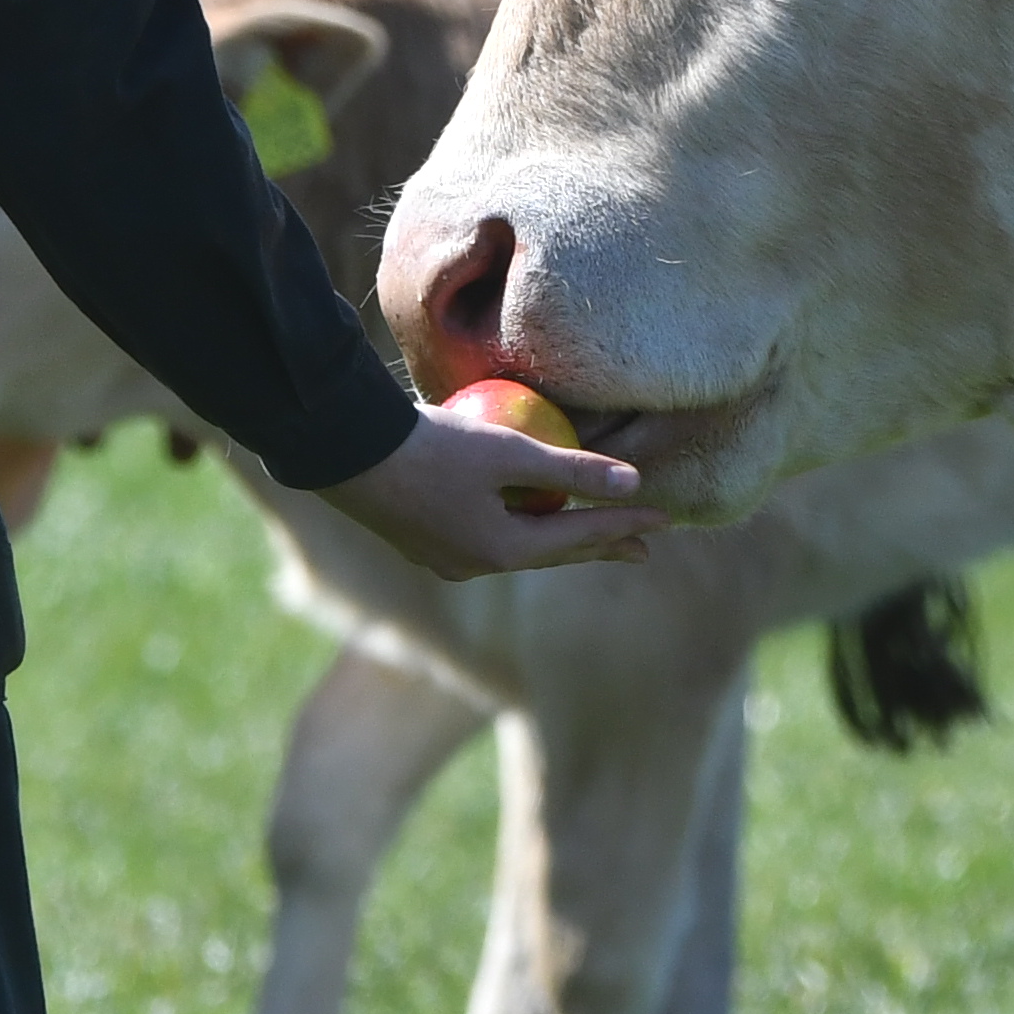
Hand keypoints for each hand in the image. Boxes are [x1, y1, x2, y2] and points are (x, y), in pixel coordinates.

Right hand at [320, 402, 666, 581]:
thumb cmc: (431, 448)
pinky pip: (490, 536)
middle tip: (643, 547)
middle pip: (554, 554)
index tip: (666, 518)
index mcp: (500, 551)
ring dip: (560, 540)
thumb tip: (634, 483)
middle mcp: (476, 565)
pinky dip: (520, 526)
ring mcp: (447, 557)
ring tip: (590, 535)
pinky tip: (522, 513)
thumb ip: (572, 467)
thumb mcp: (507, 451)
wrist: (347, 454)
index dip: (624, 524)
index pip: (579, 537)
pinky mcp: (425, 539)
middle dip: (599, 546)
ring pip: (521, 550)